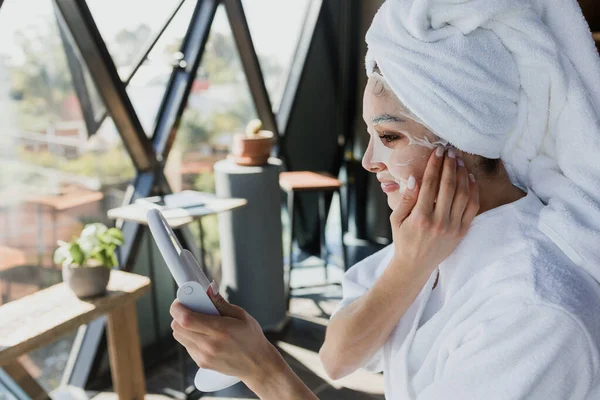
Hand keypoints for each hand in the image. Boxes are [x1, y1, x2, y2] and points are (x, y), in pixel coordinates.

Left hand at [170, 284, 281, 387]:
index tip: (181, 301)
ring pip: (178, 336)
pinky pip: (186, 345)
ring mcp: (203, 356)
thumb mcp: (241, 315)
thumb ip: (221, 303)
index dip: (178, 308)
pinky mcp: (201, 363)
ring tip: (198, 322)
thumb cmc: (251, 338)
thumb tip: (208, 289)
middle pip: (177, 327)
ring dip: (183, 326)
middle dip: (179, 315)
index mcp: (219, 330)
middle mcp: (209, 345)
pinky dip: (189, 336)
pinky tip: (203, 334)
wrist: (257, 364)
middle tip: (191, 308)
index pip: (186, 319)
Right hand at [389, 147, 478, 278]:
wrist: (415, 265)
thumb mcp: (396, 219)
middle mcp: (439, 221)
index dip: (435, 165)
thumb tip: (414, 177)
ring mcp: (453, 227)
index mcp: (420, 217)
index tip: (437, 151)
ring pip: (463, 194)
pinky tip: (469, 178)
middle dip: (450, 165)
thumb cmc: (403, 239)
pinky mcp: (462, 231)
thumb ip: (406, 198)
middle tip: (450, 151)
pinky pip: (472, 207)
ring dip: (462, 174)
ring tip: (459, 161)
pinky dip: (473, 190)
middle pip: (449, 185)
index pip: (430, 184)